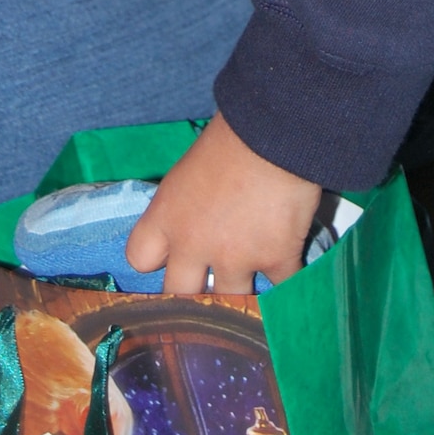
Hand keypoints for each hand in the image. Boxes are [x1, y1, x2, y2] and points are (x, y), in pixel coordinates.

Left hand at [126, 113, 320, 293]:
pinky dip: (289, 288)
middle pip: (179, 295)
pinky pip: (281, 290)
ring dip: (241, 296)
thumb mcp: (188, 170)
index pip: (139, 258)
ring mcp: (235, 257)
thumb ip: (184, 204)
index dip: (156, 260)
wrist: (274, 132)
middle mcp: (193, 245)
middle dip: (193, 295)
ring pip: (230, 302)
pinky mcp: (275, 259)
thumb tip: (196, 218)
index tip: (172, 256)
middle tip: (209, 288)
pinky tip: (293, 285)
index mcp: (166, 216)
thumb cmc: (229, 137)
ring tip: (253, 294)